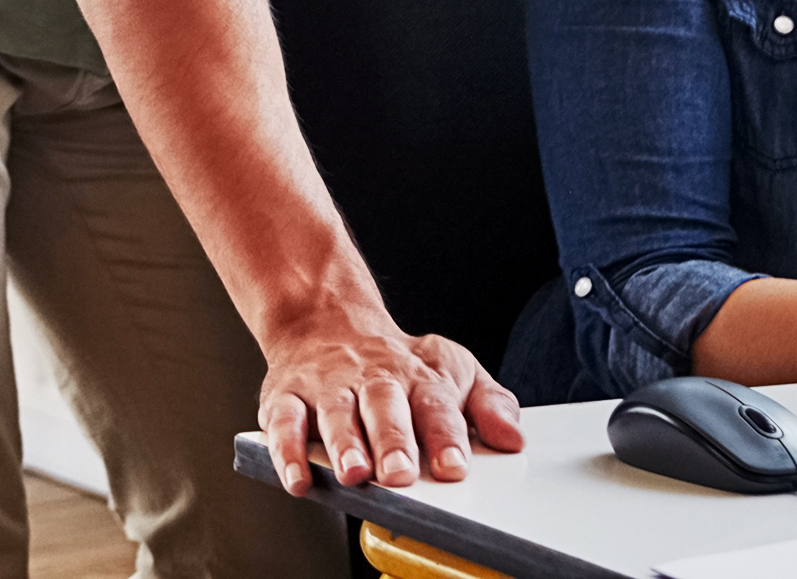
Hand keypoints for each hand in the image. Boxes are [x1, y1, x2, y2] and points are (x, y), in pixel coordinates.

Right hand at [256, 303, 522, 495]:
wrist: (324, 318)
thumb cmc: (396, 362)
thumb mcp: (452, 369)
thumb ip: (489, 404)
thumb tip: (512, 439)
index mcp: (419, 375)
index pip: (436, 403)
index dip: (445, 436)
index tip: (453, 466)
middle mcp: (373, 379)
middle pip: (385, 407)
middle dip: (393, 441)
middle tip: (400, 475)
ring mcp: (329, 386)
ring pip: (336, 413)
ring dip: (344, 444)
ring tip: (354, 474)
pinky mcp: (286, 395)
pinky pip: (284, 421)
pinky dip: (287, 451)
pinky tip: (298, 478)